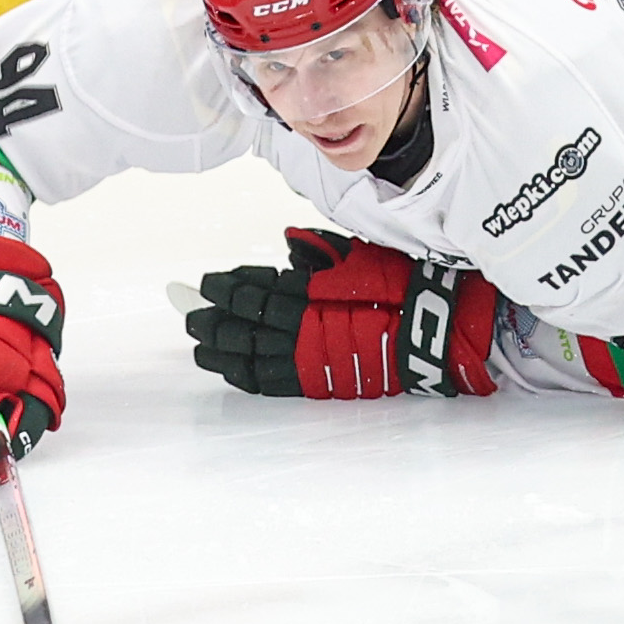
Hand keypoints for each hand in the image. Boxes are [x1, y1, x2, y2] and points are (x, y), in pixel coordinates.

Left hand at [183, 229, 500, 397]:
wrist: (436, 332)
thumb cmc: (403, 286)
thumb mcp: (363, 256)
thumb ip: (323, 251)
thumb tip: (289, 243)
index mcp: (313, 289)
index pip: (258, 287)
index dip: (230, 285)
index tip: (208, 282)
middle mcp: (304, 323)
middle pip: (245, 320)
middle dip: (213, 315)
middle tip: (187, 308)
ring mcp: (309, 355)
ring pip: (249, 352)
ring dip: (220, 346)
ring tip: (198, 341)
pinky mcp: (318, 381)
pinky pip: (269, 380)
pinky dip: (243, 373)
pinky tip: (226, 367)